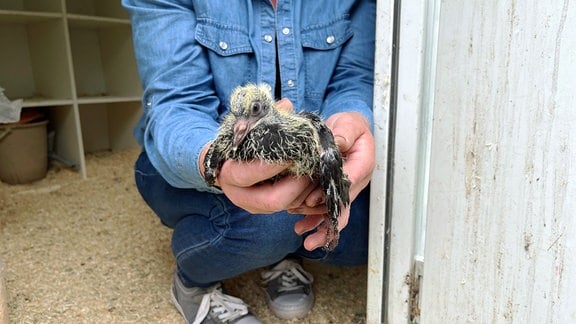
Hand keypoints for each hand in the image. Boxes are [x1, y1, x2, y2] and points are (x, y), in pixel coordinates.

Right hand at [199, 99, 316, 213]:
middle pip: (274, 201)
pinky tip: (313, 178)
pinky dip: (304, 194)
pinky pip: (290, 206)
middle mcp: (240, 196)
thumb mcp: (246, 126)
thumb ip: (264, 115)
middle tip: (312, 168)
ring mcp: (255, 206)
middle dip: (297, 186)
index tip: (293, 154)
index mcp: (229, 175)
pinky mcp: (267, 209)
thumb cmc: (238, 140)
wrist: (225, 162)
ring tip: (316, 172)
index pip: (249, 175)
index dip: (273, 166)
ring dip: (305, 192)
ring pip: (286, 207)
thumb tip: (286, 105)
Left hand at [292, 111, 374, 250]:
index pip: (349, 180)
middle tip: (302, 212)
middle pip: (341, 201)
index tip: (314, 196)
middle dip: (323, 211)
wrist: (348, 132)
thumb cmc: (350, 127)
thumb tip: (339, 141)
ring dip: (318, 222)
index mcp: (362, 164)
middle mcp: (355, 181)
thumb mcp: (349, 123)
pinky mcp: (334, 194)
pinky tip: (301, 229)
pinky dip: (315, 222)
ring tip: (301, 230)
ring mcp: (345, 190)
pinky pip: (327, 212)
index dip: (332, 190)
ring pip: (335, 212)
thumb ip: (345, 132)